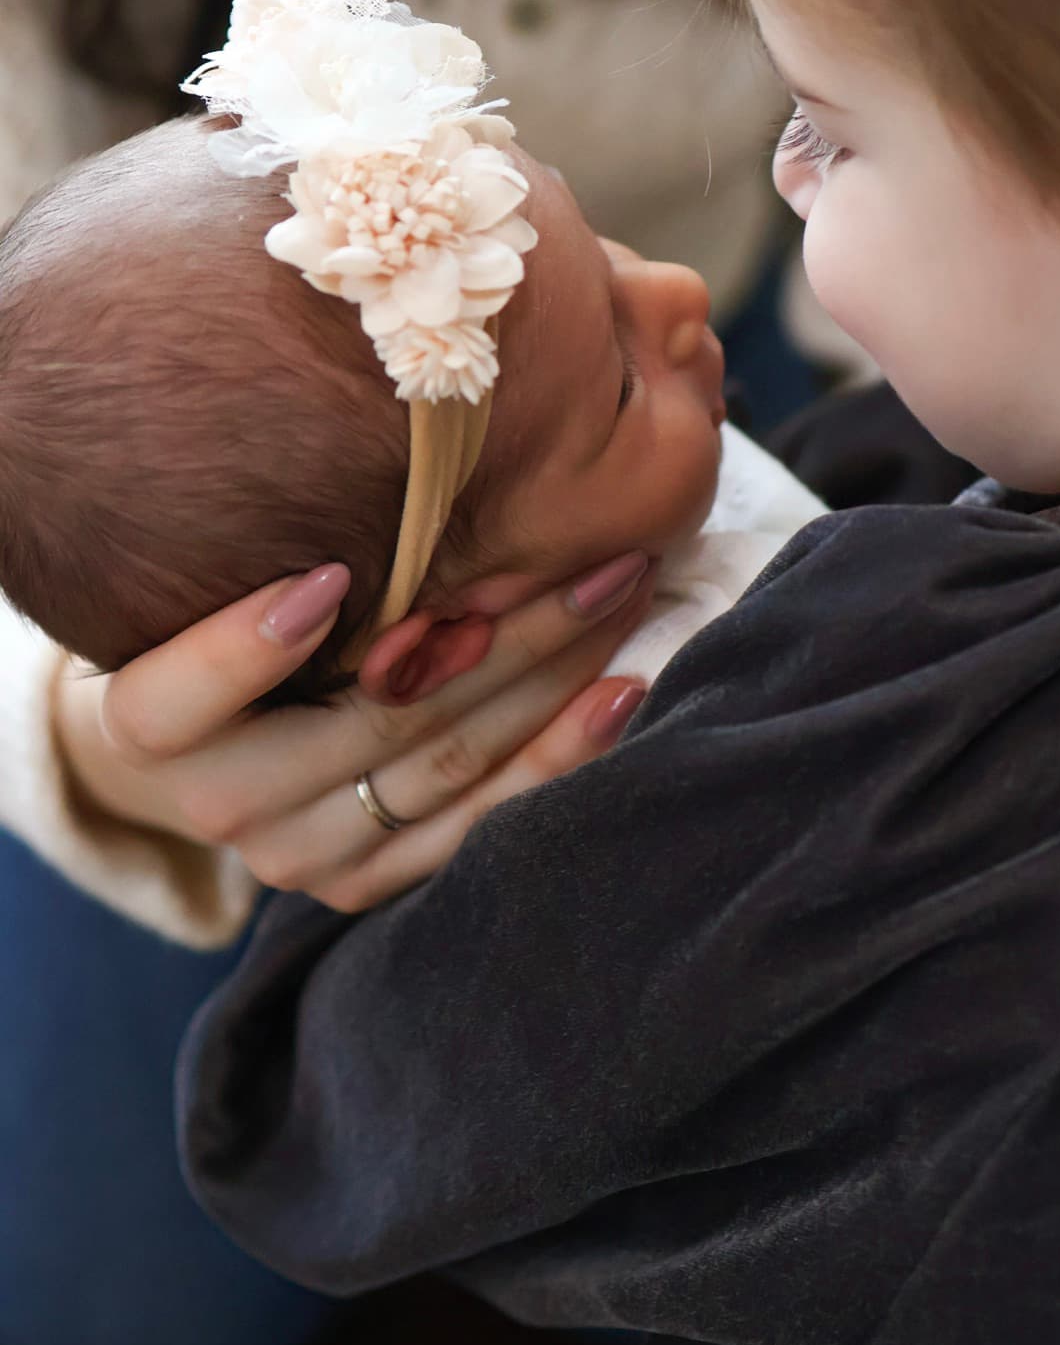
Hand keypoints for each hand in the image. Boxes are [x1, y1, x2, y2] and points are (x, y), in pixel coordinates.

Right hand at [55, 554, 654, 913]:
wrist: (204, 746)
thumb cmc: (213, 623)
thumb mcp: (206, 581)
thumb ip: (270, 545)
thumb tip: (404, 457)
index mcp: (153, 722)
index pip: (187, 689)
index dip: (254, 642)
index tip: (330, 572)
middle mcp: (223, 805)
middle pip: (380, 714)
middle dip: (505, 628)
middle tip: (595, 552)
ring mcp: (303, 859)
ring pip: (449, 765)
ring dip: (552, 679)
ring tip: (620, 599)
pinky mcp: (367, 886)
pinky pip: (481, 824)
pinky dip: (559, 754)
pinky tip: (620, 693)